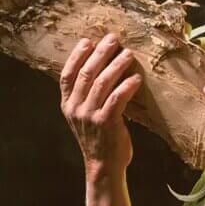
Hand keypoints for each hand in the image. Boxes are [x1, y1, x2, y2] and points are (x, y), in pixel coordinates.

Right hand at [59, 33, 142, 176]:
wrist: (103, 166)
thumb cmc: (98, 137)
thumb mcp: (84, 116)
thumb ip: (85, 95)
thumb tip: (100, 66)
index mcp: (67, 104)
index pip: (67, 74)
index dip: (77, 55)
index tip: (88, 41)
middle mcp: (75, 108)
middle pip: (86, 73)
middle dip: (101, 53)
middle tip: (114, 39)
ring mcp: (90, 116)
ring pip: (102, 82)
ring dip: (117, 65)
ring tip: (128, 55)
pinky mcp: (106, 122)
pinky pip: (117, 98)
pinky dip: (127, 86)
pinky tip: (136, 78)